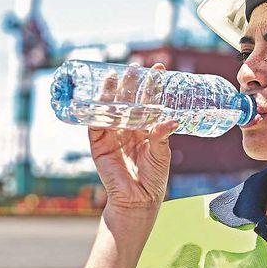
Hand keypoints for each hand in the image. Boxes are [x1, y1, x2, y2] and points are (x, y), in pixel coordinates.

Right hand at [88, 61, 178, 210]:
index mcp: (145, 127)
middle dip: (131, 84)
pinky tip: (100, 98)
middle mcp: (128, 128)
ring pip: (110, 109)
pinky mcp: (99, 145)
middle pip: (128, 101)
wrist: (138, 200)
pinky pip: (95, 125)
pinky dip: (96, 112)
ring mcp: (112, 135)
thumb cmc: (153, 177)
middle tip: (136, 67)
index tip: (159, 68)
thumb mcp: (161, 153)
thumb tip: (171, 120)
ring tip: (116, 75)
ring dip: (112, 93)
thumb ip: (162, 135)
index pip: (148, 101)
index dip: (152, 85)